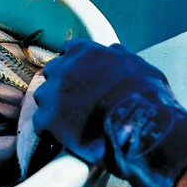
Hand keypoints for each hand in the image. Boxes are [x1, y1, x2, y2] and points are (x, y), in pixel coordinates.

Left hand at [33, 40, 186, 186]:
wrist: (139, 124)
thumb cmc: (146, 95)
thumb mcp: (139, 66)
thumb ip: (121, 56)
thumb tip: (114, 50)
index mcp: (85, 52)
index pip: (71, 49)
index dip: (76, 62)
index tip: (81, 73)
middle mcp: (64, 67)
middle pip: (53, 70)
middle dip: (61, 82)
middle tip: (74, 98)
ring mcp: (53, 92)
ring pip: (43, 95)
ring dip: (52, 105)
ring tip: (67, 120)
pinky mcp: (49, 118)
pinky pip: (40, 122)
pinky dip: (49, 130)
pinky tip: (60, 137)